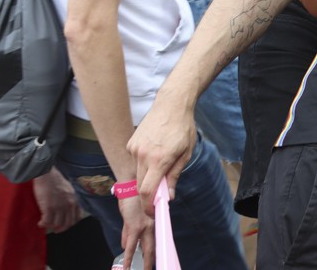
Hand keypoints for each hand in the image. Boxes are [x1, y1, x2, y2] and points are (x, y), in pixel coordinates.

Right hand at [32, 168, 82, 233]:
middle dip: (60, 228)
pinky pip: (47, 222)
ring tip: (45, 224)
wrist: (47, 175)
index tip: (64, 225)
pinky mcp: (49, 208)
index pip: (76, 218)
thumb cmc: (56, 180)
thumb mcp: (69, 190)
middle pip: (67, 224)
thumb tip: (66, 209)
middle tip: (55, 229)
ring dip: (50, 226)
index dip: (69, 224)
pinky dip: (43, 224)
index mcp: (75, 200)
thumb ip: (70, 200)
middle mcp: (69, 205)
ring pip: (56, 224)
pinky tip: (40, 223)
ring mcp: (59, 207)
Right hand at [118, 195, 154, 269]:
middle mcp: (153, 225)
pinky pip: (130, 246)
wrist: (130, 186)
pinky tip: (127, 266)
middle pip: (154, 248)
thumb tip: (124, 245)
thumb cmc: (133, 199)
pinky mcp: (135, 227)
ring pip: (145, 249)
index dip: (156, 252)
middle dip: (151, 262)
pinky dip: (128, 257)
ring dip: (143, 263)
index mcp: (155, 222)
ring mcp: (145, 227)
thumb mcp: (135, 216)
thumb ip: (130, 231)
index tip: (155, 262)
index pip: (157, 241)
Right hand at [127, 97, 196, 217]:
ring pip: (138, 173)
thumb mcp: (185, 153)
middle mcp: (143, 155)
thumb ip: (174, 176)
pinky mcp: (131, 144)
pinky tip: (155, 153)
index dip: (149, 206)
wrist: (171, 105)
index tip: (154, 211)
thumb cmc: (182, 128)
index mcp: (159, 159)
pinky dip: (144, 164)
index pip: (147, 191)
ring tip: (161, 165)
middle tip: (160, 195)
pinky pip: (135, 162)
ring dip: (147, 177)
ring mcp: (134, 149)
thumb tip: (168, 197)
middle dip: (149, 194)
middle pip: (140, 185)